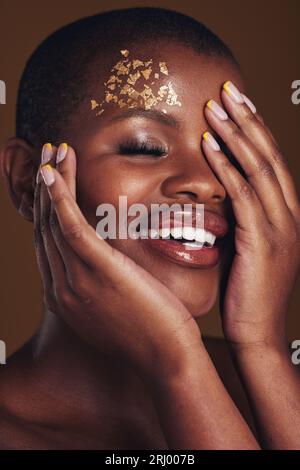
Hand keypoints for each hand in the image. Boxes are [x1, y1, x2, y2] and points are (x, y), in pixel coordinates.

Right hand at [34, 144, 201, 384]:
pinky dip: (59, 196)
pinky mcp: (98, 270)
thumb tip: (109, 262)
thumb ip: (102, 284)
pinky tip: (54, 171)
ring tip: (54, 150)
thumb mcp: (115, 308)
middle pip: (44, 229)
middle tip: (48, 157)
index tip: (53, 184)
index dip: (47, 211)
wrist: (168, 358)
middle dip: (44, 190)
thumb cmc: (151, 331)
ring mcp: (75, 280)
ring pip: (54, 221)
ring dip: (51, 181)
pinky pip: (70, 225)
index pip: (48, 245)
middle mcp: (61, 288)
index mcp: (64, 297)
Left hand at [202, 82, 299, 349]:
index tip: (236, 103)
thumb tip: (219, 196)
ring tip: (215, 105)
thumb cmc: (248, 292)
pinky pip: (243, 194)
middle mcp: (290, 214)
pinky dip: (226, 166)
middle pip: (270, 155)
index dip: (255, 129)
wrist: (258, 334)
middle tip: (227, 89)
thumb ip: (241, 220)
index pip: (272, 161)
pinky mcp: (263, 241)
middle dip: (248, 120)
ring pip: (259, 168)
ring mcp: (281, 226)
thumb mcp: (249, 248)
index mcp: (287, 214)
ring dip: (236, 133)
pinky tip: (209, 145)